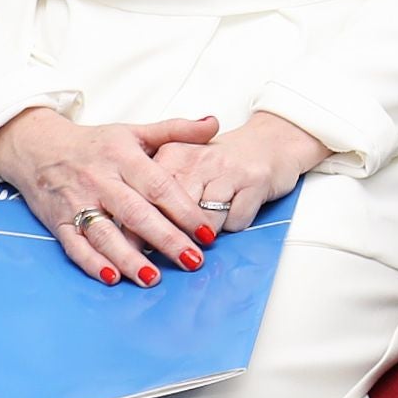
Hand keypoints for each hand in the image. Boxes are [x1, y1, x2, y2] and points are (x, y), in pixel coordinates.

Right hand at [0, 106, 224, 284]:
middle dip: (166, 239)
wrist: (36, 146)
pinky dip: (91, 262)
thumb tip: (215, 123)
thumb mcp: (134, 131)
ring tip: (154, 278)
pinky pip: (75, 245)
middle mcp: (100, 180)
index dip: (184, 210)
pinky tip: (112, 277)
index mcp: (122, 157)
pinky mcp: (58, 221)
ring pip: (105, 233)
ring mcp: (76, 202)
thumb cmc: (95, 144)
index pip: (158, 186)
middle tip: (193, 260)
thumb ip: (175, 130)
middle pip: (136, 213)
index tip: (207, 232)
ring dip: (129, 257)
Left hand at [146, 114, 329, 241]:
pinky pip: (236, 219)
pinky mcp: (254, 182)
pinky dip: (233, 227)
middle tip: (165, 255)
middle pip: (175, 211)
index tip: (129, 248)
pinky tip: (231, 220)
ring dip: (204, 235)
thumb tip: (128, 232)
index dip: (137, 227)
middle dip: (170, 238)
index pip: (147, 197)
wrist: (269, 142)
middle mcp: (199, 160)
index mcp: (173, 155)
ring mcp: (228, 170)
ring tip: (203, 238)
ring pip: (206, 219)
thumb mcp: (181, 166)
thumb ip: (155, 192)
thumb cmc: (219, 163)